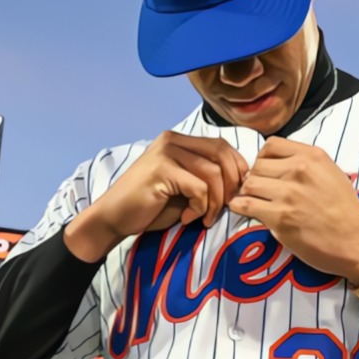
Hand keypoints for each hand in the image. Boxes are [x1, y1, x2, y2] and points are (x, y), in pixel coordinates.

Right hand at [65, 131, 248, 262]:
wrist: (114, 218)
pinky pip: (199, 188)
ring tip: (205, 217)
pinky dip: (200, 207)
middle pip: (222, 154)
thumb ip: (208, 177)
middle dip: (231, 184)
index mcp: (179, 140)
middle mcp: (172, 140)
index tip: (237, 193)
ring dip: (216, 201)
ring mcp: (165, 153)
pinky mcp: (161, 171)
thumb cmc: (151, 206)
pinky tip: (188, 218)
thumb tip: (243, 180)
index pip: (222, 145)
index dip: (237, 168)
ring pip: (213, 173)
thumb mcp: (185, 187)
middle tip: (226, 207)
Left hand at [227, 137, 358, 284]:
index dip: (264, 158)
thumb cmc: (347, 211)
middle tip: (261, 191)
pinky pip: (245, 205)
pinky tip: (245, 210)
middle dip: (255, 178)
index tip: (267, 171)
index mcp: (312, 156)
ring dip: (247, 193)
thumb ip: (306, 164)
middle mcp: (299, 171)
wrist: (357, 242)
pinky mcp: (280, 218)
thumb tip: (280, 165)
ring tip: (254, 201)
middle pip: (257, 165)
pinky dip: (240, 207)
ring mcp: (288, 194)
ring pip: (248, 184)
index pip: (271, 145)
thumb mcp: (332, 174)